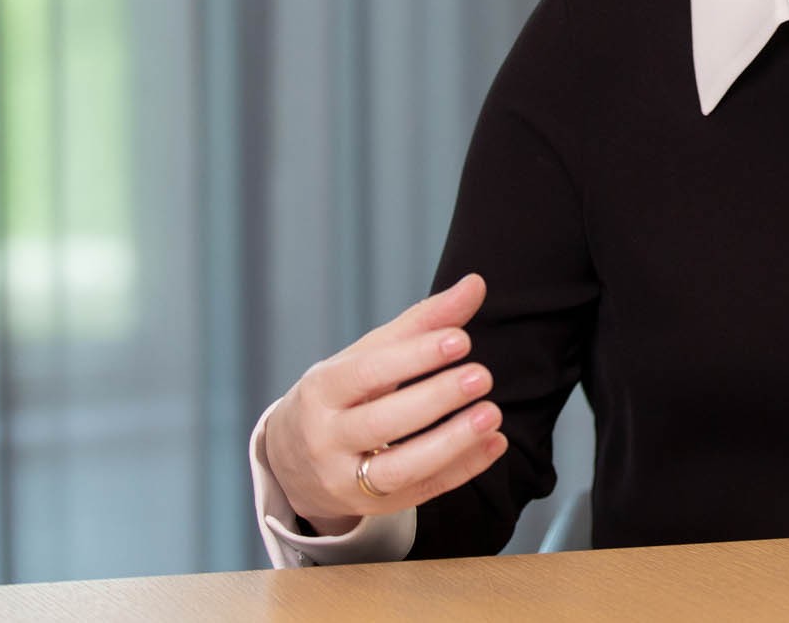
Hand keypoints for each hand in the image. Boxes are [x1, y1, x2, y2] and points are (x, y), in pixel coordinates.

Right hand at [263, 273, 508, 534]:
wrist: (293, 460)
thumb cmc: (342, 394)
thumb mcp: (367, 355)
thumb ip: (423, 322)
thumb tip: (476, 283)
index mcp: (322, 391)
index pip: (367, 372)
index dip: (413, 356)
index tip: (460, 339)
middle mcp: (327, 439)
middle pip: (382, 422)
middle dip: (436, 399)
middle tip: (483, 375)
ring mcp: (347, 480)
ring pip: (399, 468)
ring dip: (452, 443)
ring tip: (492, 414)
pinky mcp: (375, 506)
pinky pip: (422, 491)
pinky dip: (462, 469)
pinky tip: (495, 443)